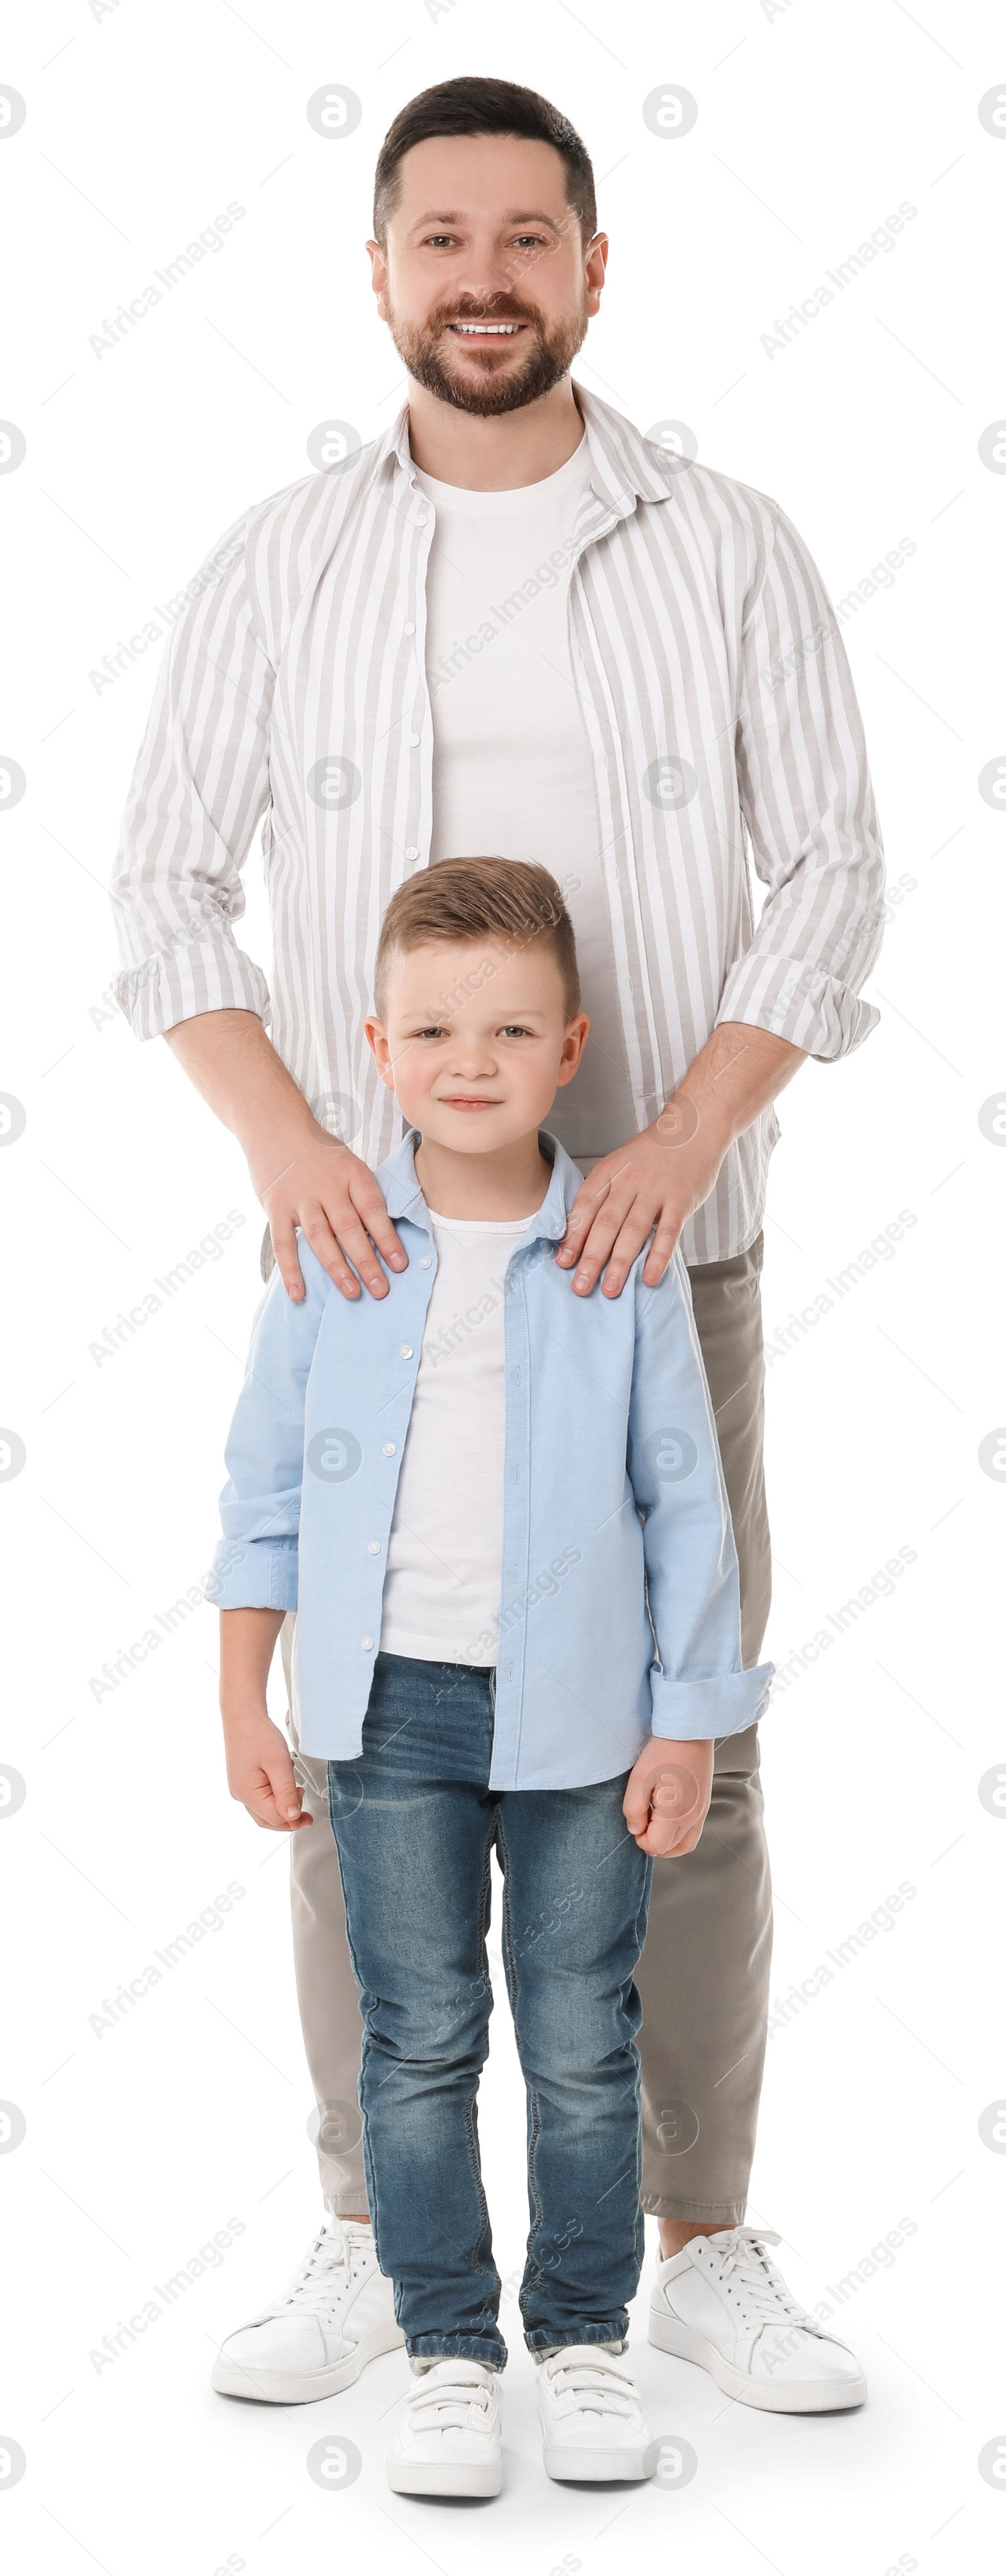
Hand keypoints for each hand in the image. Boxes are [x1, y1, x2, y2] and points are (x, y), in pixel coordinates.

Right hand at [222, 1706, 312, 1832]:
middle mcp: (240, 1794)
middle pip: (267, 1820)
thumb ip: (286, 1792)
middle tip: (307, 1815)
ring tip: (297, 1793)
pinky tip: (285, 1786)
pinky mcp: (243, 1781)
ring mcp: (240, 1788)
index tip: (307, 1810)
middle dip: (289, 1819)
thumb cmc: (259, 1734)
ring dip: (283, 1808)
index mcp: (247, 1792)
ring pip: (264, 1811)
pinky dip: (275, 1798)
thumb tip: (292, 1816)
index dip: (293, 1816)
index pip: (274, 1818)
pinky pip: (261, 1798)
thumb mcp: (279, 1763)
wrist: (244, 1715)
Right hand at [258, 1127, 406, 1304]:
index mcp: (352, 1173)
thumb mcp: (347, 1163)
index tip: (400, 1265)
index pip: (374, 1210)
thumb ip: (360, 1196)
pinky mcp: (275, 1206)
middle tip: (380, 1290)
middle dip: (367, 1262)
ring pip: (320, 1238)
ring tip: (351, 1292)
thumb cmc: (318, 1151)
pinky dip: (290, 1270)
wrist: (274, 1124)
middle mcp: (327, 1185)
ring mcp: (300, 1197)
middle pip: (350, 1228)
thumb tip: (381, 1236)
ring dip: (336, 1268)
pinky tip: (299, 1293)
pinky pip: (283, 1243)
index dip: (388, 1238)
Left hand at [556, 1105, 723, 1297]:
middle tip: (580, 1287)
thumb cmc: (652, 1153)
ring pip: (634, 1231)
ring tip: (610, 1290)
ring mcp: (657, 1190)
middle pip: (606, 1224)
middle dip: (591, 1258)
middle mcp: (630, 1180)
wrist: (695, 1127)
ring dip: (620, 1263)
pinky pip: (669, 1232)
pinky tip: (648, 1278)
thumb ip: (603, 1193)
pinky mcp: (682, 1200)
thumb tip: (578, 1232)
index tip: (563, 1262)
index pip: (586, 1206)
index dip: (573, 1235)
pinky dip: (658, 1257)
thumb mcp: (620, 1163)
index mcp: (609, 1171)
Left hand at [623, 1737, 713, 1857]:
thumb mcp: (639, 1779)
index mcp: (675, 1814)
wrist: (689, 1733)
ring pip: (685, 1844)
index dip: (641, 1841)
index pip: (657, 1845)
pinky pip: (694, 1833)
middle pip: (671, 1847)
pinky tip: (667, 1821)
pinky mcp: (705, 1804)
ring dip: (667, 1843)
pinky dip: (679, 1836)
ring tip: (654, 1829)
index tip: (635, 1824)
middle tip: (642, 1823)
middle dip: (653, 1841)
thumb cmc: (663, 1752)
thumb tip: (635, 1830)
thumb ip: (633, 1810)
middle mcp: (692, 1817)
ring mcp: (701, 1812)